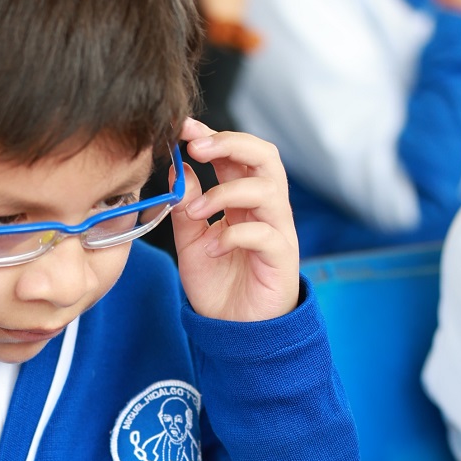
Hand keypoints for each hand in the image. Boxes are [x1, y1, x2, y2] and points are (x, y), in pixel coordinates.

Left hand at [172, 119, 299, 324]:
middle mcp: (266, 210)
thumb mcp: (191, 242)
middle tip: (196, 148)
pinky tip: (212, 248)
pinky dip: (234, 234)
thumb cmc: (218, 286)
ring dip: (225, 193)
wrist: (234, 332)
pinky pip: (265, 233)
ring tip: (196, 212)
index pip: (238, 154)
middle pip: (265, 157)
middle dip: (231, 143)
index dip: (214, 136)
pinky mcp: (282, 258)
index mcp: (244, 201)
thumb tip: (178, 169)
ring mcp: (277, 232)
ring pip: (267, 189)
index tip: (185, 128)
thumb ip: (186, 207)